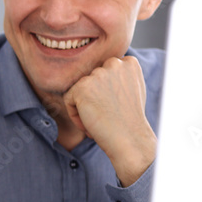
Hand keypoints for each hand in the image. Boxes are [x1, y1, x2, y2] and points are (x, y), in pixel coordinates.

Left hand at [63, 56, 156, 186]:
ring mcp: (98, 74)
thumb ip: (119, 75)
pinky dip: (76, 115)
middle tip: (106, 115)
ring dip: (85, 106)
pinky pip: (69, 99)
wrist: (129, 139)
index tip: (114, 106)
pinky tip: (90, 125)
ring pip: (80, 89)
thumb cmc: (131, 119)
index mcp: (129, 62)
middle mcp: (114, 63)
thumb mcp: (132, 88)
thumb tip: (101, 71)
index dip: (106, 91)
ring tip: (100, 120)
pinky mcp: (82, 87)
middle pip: (91, 79)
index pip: (105, 71)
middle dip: (95, 98)